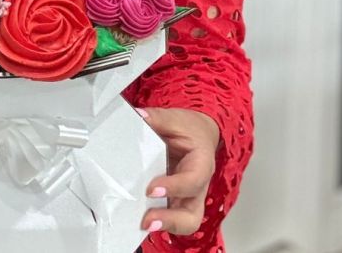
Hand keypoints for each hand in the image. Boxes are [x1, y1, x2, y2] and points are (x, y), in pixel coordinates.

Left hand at [138, 107, 219, 235]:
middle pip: (193, 215)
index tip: (152, 189)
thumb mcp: (175, 119)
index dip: (174, 187)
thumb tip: (139, 116)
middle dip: (171, 221)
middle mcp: (197, 187)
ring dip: (164, 226)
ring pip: (184, 223)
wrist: (198, 135)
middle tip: (149, 219)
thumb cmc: (191, 131)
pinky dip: (156, 221)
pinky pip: (169, 218)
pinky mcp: (175, 202)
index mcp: (201, 164)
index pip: (192, 181)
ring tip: (143, 224)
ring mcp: (187, 198)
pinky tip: (139, 218)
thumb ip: (157, 118)